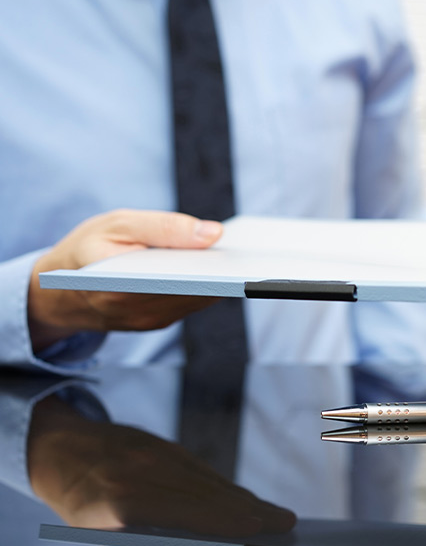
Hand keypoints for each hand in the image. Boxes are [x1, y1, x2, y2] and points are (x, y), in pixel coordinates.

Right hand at [28, 209, 223, 350]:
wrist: (60, 288)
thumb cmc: (89, 247)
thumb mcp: (119, 223)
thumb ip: (164, 227)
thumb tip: (214, 234)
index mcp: (118, 282)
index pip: (175, 277)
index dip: (208, 267)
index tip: (233, 254)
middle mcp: (135, 309)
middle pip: (194, 290)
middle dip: (219, 271)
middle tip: (245, 252)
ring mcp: (148, 320)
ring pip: (197, 298)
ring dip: (217, 279)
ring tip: (235, 255)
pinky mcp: (157, 323)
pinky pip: (190, 303)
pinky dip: (205, 285)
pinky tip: (218, 267)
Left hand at [28, 395, 295, 541]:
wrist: (63, 451)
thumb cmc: (85, 508)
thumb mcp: (109, 536)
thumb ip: (155, 543)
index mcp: (124, 500)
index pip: (188, 511)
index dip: (226, 519)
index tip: (257, 529)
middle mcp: (145, 472)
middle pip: (209, 494)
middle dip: (250, 510)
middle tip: (284, 522)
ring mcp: (158, 453)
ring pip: (211, 480)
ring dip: (245, 498)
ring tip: (273, 514)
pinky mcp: (167, 444)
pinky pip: (204, 469)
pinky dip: (227, 486)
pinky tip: (245, 498)